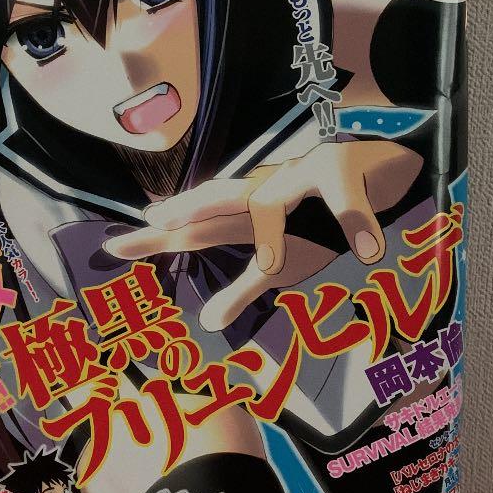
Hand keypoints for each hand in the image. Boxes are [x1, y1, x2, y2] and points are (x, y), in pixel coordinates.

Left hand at [104, 140, 421, 331]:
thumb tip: (206, 323)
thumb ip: (242, 289)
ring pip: (274, 199)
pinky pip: (347, 202)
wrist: (376, 168)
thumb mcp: (281, 263)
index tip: (115, 247)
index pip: (197, 226)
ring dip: (256, 215)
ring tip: (219, 231)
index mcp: (250, 214)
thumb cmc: (321, 220)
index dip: (159, 235)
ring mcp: (304, 180)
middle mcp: (269, 194)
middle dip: (179, 217)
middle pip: (217, 207)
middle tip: (143, 228)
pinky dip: (356, 222)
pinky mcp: (346, 175)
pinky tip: (366, 247)